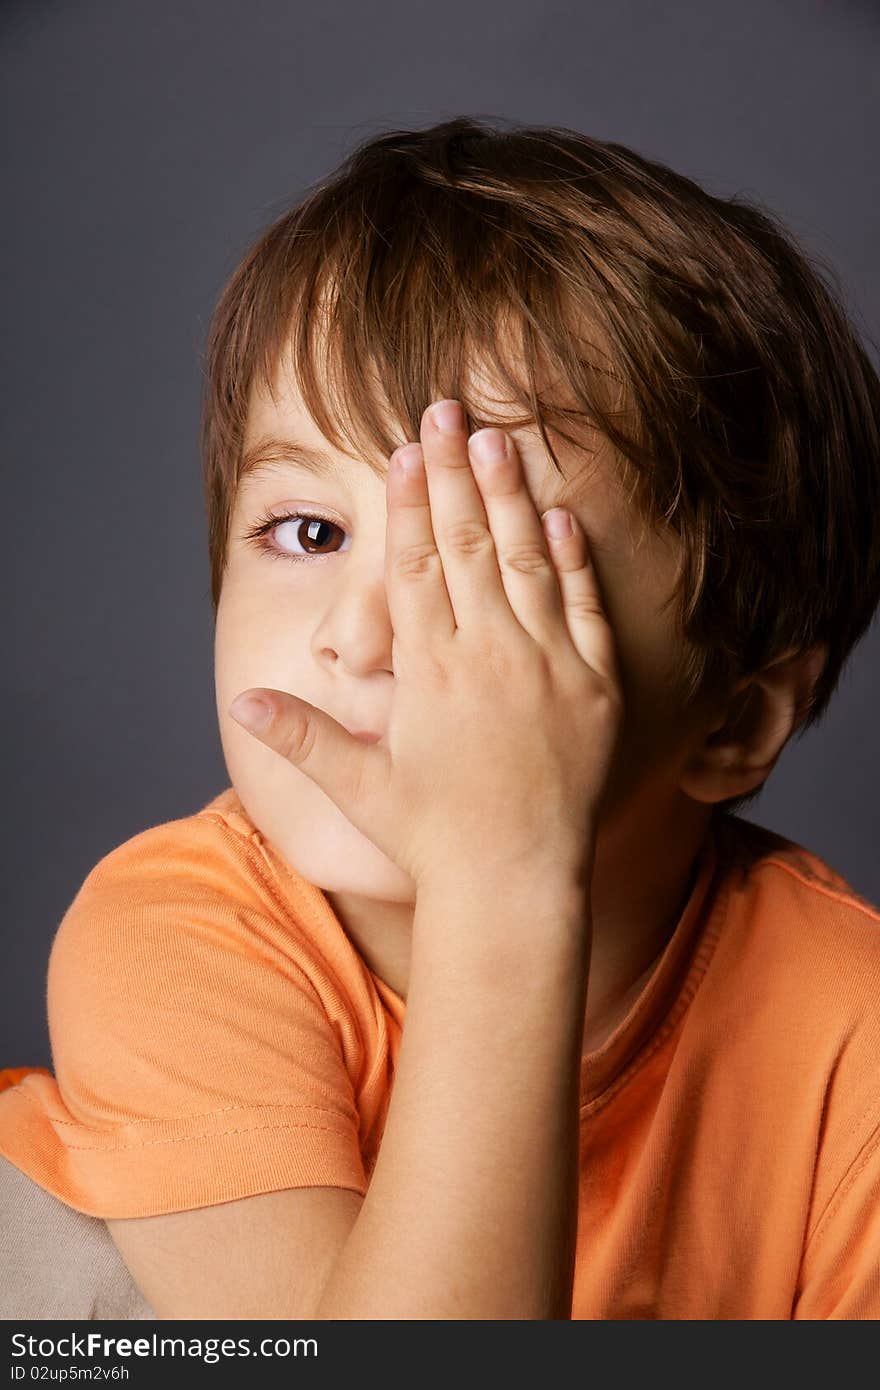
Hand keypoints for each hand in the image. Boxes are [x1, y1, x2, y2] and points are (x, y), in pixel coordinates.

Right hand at [228, 400, 624, 891]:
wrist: (516, 886)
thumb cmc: (431, 840)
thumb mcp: (359, 786)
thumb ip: (302, 736)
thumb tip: (242, 702)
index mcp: (428, 671)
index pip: (414, 566)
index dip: (408, 504)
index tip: (406, 450)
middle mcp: (488, 656)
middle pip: (469, 543)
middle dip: (455, 472)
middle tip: (448, 410)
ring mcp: (547, 667)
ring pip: (527, 561)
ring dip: (512, 496)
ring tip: (500, 438)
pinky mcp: (595, 688)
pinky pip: (584, 608)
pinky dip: (573, 560)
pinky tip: (562, 516)